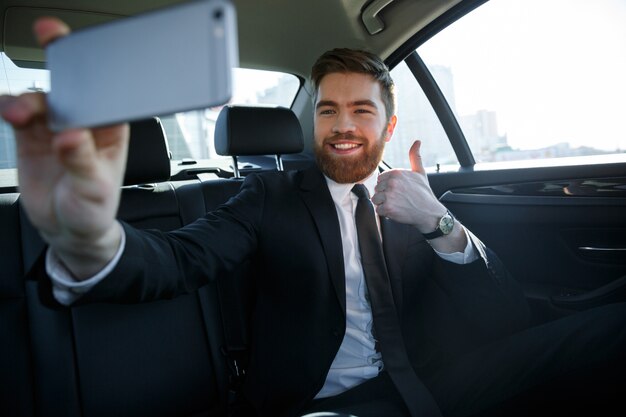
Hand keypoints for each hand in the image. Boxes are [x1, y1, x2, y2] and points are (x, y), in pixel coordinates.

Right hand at [0, 17, 128, 278]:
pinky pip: (19, 113)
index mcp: (110, 129)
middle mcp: (84, 122)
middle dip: (60, 61)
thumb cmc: (93, 209)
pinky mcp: (33, 135)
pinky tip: (7, 112)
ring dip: (28, 100)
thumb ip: (81, 161)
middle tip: (48, 38)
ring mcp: (56, 126)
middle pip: (71, 86)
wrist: (67, 229)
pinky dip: (10, 108)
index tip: (83, 50)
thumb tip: (70, 136)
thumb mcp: (93, 188)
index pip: (105, 93)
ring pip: (41, 98)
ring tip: (18, 115)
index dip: (95, 68)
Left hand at [372, 140, 444, 229]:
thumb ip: (415, 156)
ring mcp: (389, 195)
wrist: (429, 212)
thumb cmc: (424, 193)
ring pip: (375, 199)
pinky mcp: (388, 208)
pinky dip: (385, 213)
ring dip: (383, 204)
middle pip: (377, 189)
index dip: (387, 186)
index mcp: (396, 173)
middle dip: (384, 195)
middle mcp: (392, 182)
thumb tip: (417, 142)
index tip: (398, 190)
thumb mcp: (420, 172)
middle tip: (398, 199)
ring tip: (396, 204)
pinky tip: (395, 211)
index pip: (380, 179)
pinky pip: (378, 210)